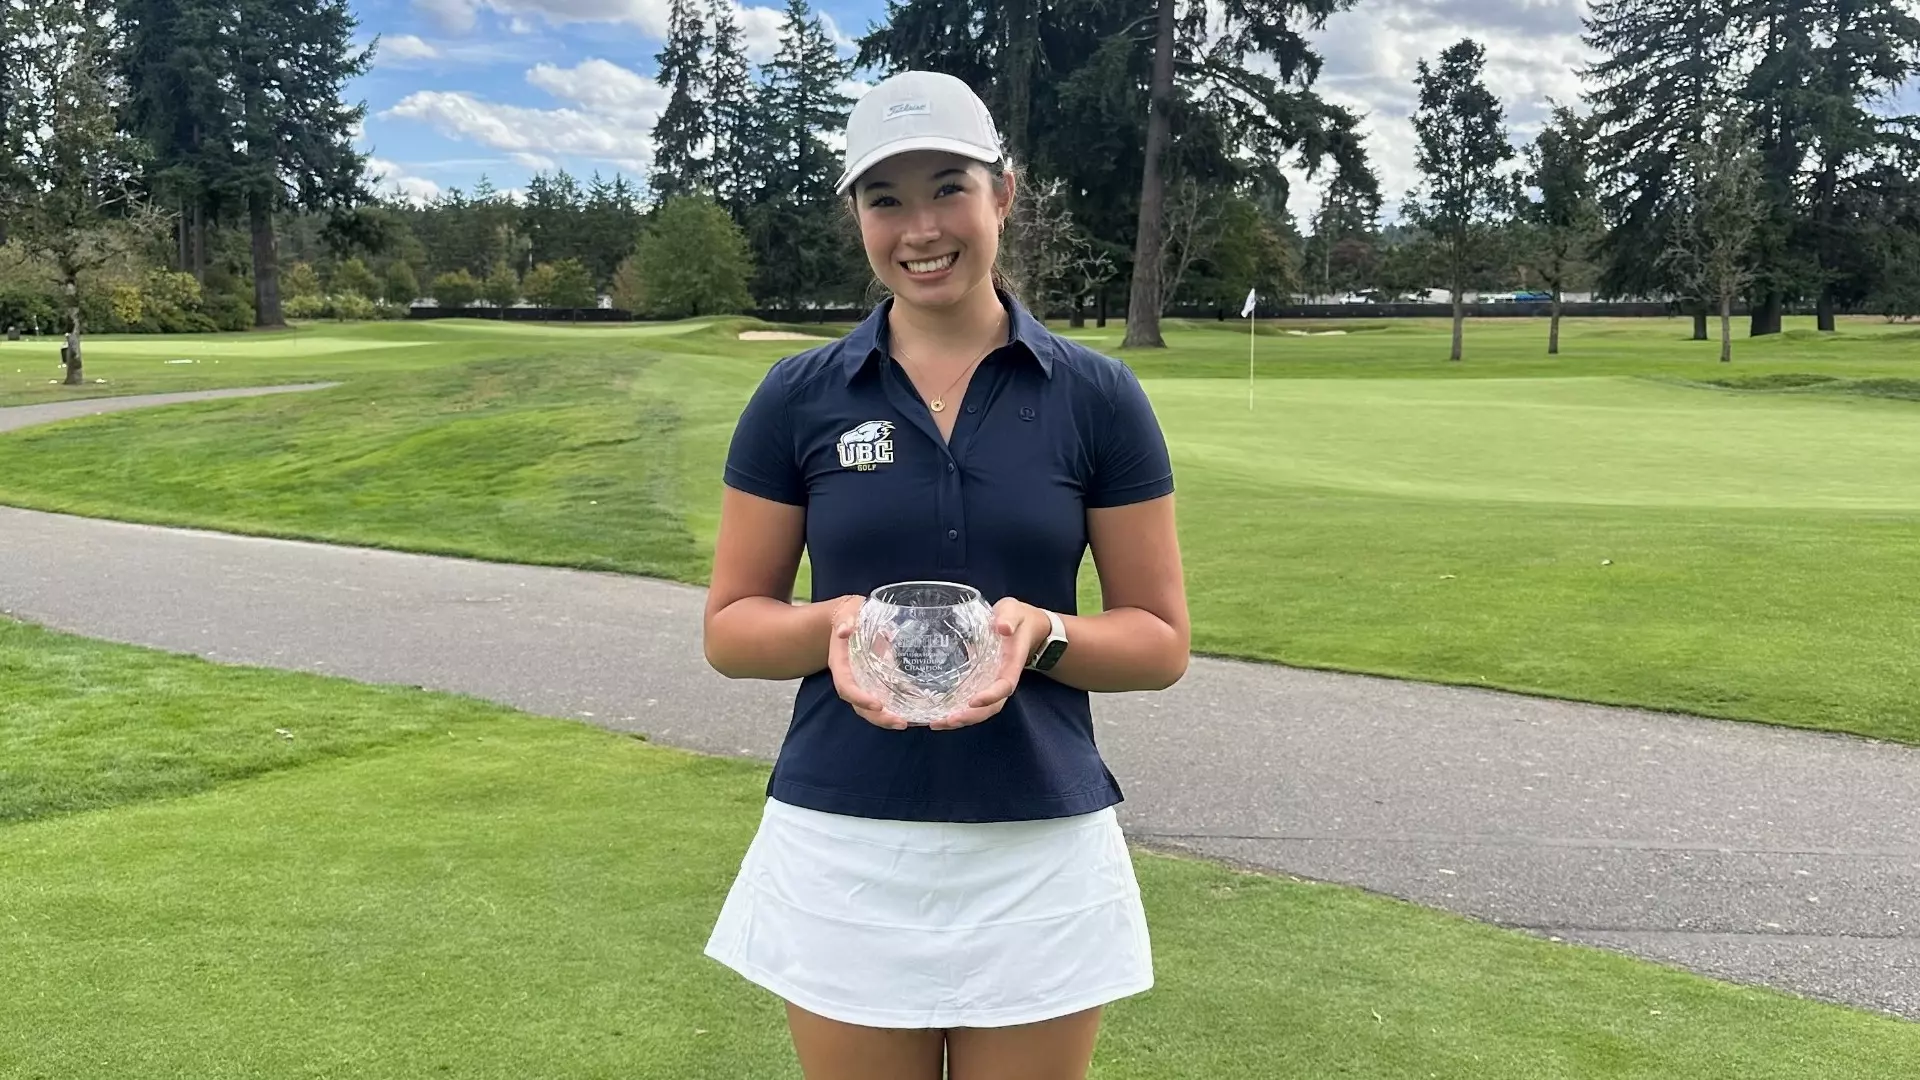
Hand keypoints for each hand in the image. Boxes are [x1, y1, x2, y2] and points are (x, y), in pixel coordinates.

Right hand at [825, 594, 909, 729]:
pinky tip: (914, 714)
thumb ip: (846, 619)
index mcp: (841, 665)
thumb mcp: (848, 611)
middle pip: (859, 706)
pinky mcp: (876, 682)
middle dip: (878, 717)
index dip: (860, 698)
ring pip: (871, 708)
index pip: (846, 687)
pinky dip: (897, 708)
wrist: (853, 617)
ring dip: (887, 719)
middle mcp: (851, 679)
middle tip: (900, 722)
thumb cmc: (851, 613)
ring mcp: (864, 683)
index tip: (878, 704)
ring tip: (908, 723)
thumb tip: (844, 631)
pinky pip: (884, 700)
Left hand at [930, 598, 1044, 731]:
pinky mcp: (980, 682)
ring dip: (961, 719)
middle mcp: (1002, 678)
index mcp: (1012, 664)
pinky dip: (956, 711)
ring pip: (981, 709)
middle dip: (971, 716)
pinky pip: (971, 701)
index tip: (973, 701)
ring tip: (936, 723)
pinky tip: (937, 716)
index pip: (1004, 686)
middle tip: (947, 720)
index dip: (990, 696)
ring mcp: (991, 682)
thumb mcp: (1013, 611)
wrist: (1023, 625)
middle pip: (991, 706)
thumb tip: (1002, 627)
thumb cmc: (1017, 617)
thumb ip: (1009, 618)